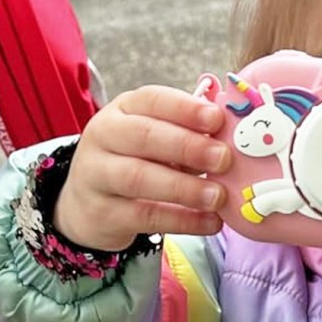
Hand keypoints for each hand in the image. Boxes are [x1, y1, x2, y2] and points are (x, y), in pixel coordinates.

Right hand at [54, 85, 231, 250]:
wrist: (88, 204)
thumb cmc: (137, 160)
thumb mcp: (157, 138)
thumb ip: (189, 133)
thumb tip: (233, 137)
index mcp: (124, 109)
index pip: (152, 99)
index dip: (186, 108)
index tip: (217, 119)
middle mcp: (104, 136)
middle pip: (144, 136)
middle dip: (188, 146)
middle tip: (224, 158)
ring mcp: (96, 175)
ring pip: (139, 178)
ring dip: (184, 187)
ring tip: (218, 196)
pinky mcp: (102, 213)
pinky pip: (145, 216)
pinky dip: (182, 220)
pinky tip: (211, 222)